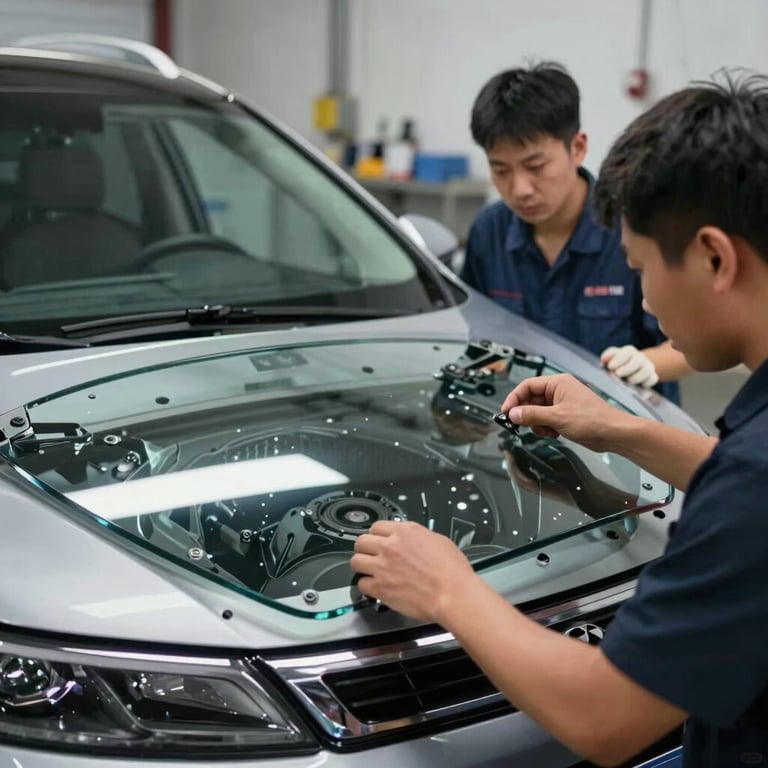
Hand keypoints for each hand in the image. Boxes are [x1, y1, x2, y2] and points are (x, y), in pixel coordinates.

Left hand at [351, 520, 477, 623]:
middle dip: (365, 549)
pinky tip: (375, 589)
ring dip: (362, 566)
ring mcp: (383, 566)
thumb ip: (418, 538)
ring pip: (356, 561)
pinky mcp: (380, 587)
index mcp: (406, 532)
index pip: (377, 526)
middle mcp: (391, 546)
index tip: (378, 542)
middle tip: (371, 556)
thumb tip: (410, 541)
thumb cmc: (453, 572)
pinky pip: (361, 584)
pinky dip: (367, 587)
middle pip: (361, 542)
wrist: (453, 594)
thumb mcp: (438, 541)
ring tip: (369, 572)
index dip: (377, 536)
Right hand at [500, 374, 629, 452]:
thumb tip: (512, 414)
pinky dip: (546, 428)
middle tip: (522, 426)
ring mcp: (562, 403)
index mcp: (557, 383)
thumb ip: (532, 415)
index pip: (527, 386)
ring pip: (538, 412)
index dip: (514, 399)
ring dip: (537, 423)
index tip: (506, 413)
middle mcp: (558, 390)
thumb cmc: (590, 420)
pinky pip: (547, 420)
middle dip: (526, 414)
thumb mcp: (557, 417)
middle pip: (531, 399)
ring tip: (546, 431)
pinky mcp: (566, 416)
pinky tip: (554, 434)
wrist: (614, 433)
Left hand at [600, 345, 658, 387]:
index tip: (610, 367)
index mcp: (629, 351)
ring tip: (627, 381)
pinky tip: (637, 386)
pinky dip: (646, 383)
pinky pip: (653, 379)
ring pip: (646, 371)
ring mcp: (648, 367)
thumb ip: (607, 357)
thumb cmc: (616, 363)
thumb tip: (604, 359)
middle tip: (617, 374)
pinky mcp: (652, 376)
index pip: (627, 352)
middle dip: (627, 368)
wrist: (628, 369)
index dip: (619, 359)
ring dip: (636, 377)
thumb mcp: (610, 358)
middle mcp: (640, 358)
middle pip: (638, 361)